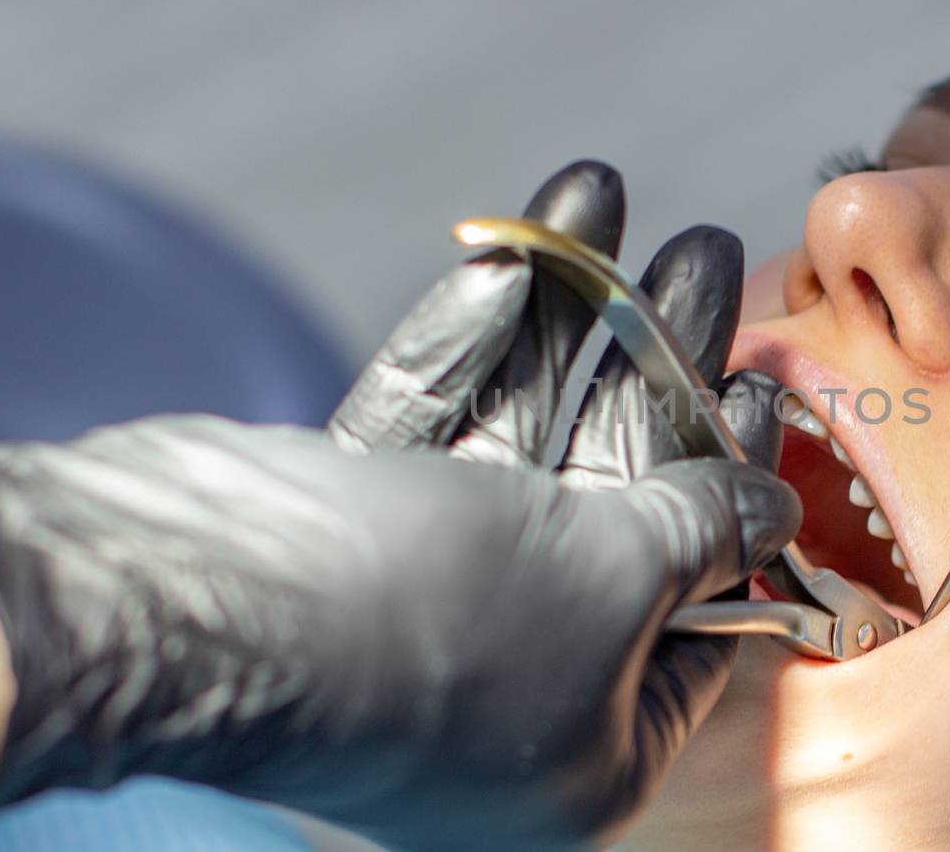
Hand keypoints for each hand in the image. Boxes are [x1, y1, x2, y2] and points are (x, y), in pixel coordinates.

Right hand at [0, 162, 798, 849]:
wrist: (183, 604)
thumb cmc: (435, 628)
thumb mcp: (613, 579)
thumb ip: (695, 530)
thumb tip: (766, 509)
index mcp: (588, 749)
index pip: (696, 616)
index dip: (736, 499)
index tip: (759, 389)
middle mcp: (506, 685)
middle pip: (611, 507)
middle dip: (660, 369)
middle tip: (708, 254)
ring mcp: (412, 601)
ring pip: (517, 444)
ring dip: (569, 324)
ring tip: (615, 200)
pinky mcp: (339, 528)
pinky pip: (428, 426)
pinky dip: (470, 341)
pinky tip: (521, 252)